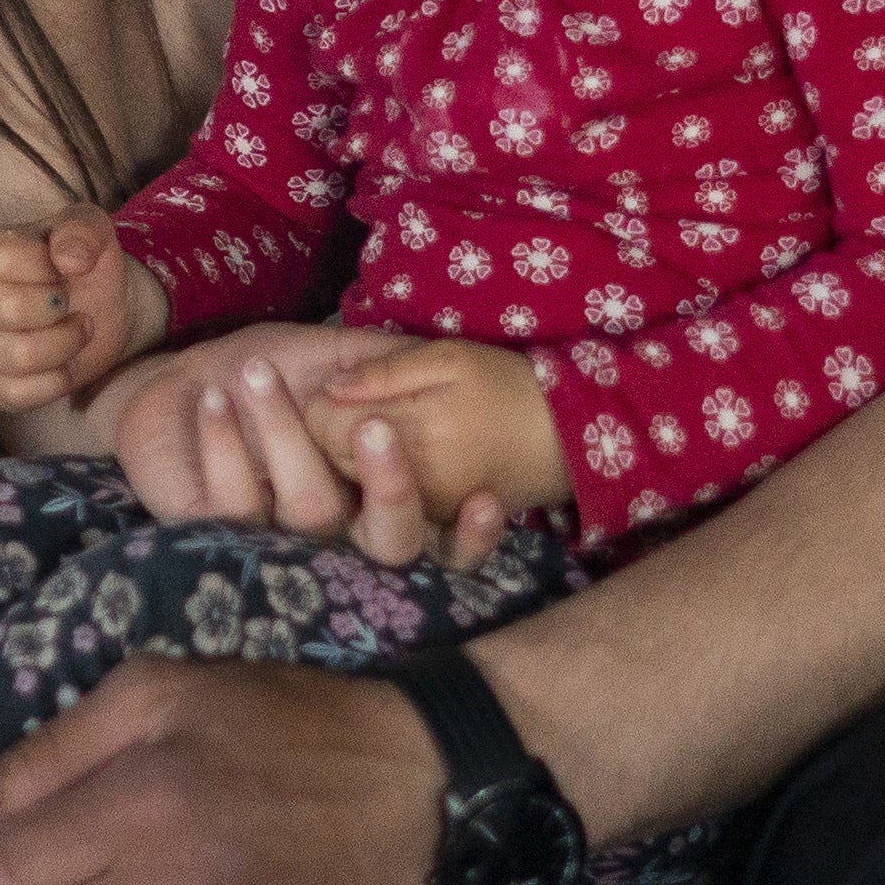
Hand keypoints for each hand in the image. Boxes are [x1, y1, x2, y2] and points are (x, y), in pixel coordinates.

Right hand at [0, 210, 161, 412]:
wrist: (98, 308)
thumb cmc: (82, 264)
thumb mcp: (90, 230)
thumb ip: (81, 230)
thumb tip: (70, 258)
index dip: (43, 267)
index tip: (62, 268)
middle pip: (7, 310)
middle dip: (58, 309)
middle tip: (73, 304)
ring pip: (17, 357)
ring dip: (65, 345)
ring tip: (79, 330)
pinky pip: (18, 394)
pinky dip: (56, 381)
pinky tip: (67, 364)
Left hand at [110, 330, 510, 568]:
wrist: (170, 385)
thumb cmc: (264, 372)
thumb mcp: (329, 354)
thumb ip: (384, 363)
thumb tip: (439, 362)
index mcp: (374, 495)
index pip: (438, 541)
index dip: (470, 539)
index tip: (489, 500)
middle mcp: (337, 532)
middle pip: (389, 546)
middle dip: (393, 489)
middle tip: (377, 430)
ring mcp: (279, 542)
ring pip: (309, 514)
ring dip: (286, 435)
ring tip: (257, 374)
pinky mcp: (216, 539)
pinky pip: (233, 504)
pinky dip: (224, 444)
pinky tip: (214, 399)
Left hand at [301, 339, 568, 543]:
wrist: (567, 437)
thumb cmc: (506, 384)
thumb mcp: (449, 356)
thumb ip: (386, 371)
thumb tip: (331, 387)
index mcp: (416, 427)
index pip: (326, 424)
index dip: (318, 404)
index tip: (332, 388)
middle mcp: (415, 479)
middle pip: (330, 461)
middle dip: (323, 435)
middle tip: (344, 409)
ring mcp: (423, 511)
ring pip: (351, 492)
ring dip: (346, 465)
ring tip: (368, 436)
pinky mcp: (436, 528)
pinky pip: (384, 516)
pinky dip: (373, 490)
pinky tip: (385, 467)